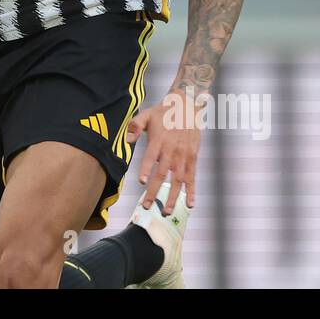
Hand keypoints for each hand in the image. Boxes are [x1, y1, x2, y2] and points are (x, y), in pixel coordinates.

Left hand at [126, 89, 202, 213]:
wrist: (187, 106)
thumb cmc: (163, 112)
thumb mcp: (146, 115)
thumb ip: (135, 126)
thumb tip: (127, 140)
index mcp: (159, 140)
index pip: (151, 157)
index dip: (147, 169)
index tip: (142, 182)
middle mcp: (172, 150)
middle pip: (163, 174)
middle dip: (155, 192)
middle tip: (148, 207)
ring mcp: (184, 155)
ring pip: (178, 180)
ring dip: (173, 197)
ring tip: (167, 212)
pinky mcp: (193, 158)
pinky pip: (192, 177)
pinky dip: (191, 191)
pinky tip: (190, 204)